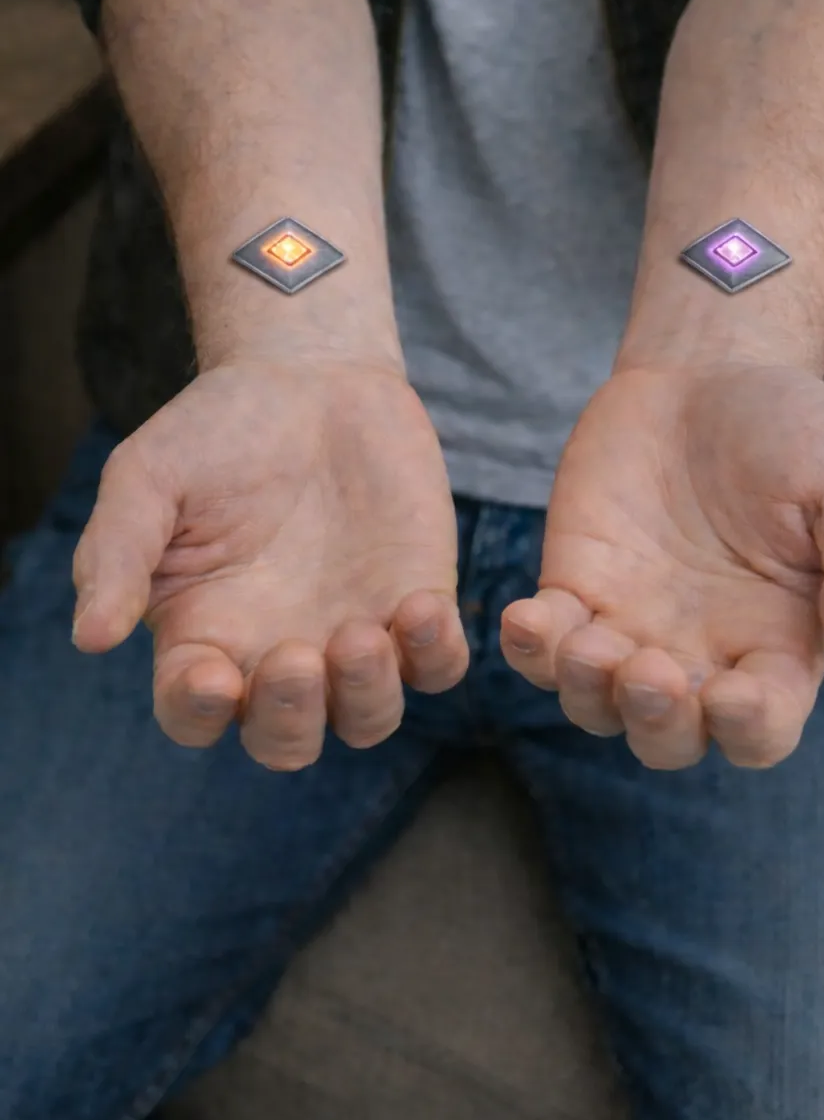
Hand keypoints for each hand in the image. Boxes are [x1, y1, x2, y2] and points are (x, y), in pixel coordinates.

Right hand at [71, 358, 467, 769]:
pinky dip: (436, 655)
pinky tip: (421, 607)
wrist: (310, 378)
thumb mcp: (147, 477)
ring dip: (366, 694)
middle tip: (296, 658)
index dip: (201, 713)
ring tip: (361, 634)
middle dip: (291, 719)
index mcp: (205, 637)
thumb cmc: (215, 432)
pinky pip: (438, 665)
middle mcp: (280, 653)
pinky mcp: (417, 603)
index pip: (195, 713)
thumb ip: (115, 553)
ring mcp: (353, 636)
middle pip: (287, 740)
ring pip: (368, 719)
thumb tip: (90, 638)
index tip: (212, 677)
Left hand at [500, 363, 823, 770]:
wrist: (709, 370)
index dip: (747, 729)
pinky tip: (529, 617)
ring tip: (584, 642)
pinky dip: (528, 647)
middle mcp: (701, 652)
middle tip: (647, 671)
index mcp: (777, 645)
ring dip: (584, 691)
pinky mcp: (575, 587)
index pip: (763, 727)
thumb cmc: (795, 428)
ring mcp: (630, 625)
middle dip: (655, 723)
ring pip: (595, 706)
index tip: (731, 693)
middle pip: (670, 738)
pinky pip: (541, 646)